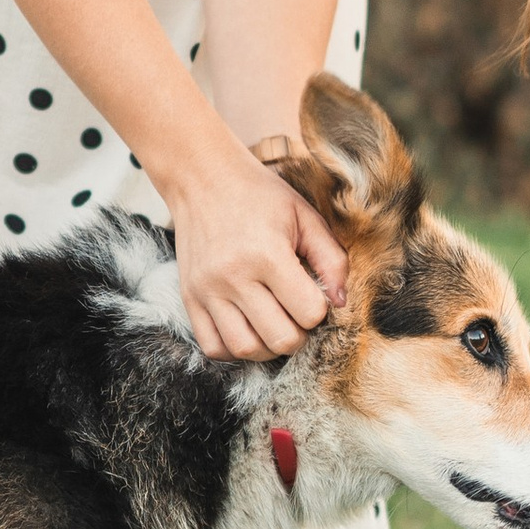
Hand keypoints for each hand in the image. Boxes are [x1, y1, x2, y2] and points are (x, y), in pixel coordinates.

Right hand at [160, 134, 348, 360]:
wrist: (203, 179)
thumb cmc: (259, 195)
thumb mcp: (305, 217)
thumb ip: (332, 259)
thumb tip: (340, 302)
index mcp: (267, 254)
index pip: (309, 312)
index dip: (320, 309)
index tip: (314, 294)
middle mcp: (233, 277)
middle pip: (280, 338)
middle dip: (300, 333)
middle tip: (297, 313)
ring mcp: (207, 290)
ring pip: (246, 349)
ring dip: (269, 346)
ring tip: (275, 324)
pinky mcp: (189, 298)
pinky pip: (213, 346)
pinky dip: (235, 349)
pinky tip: (248, 328)